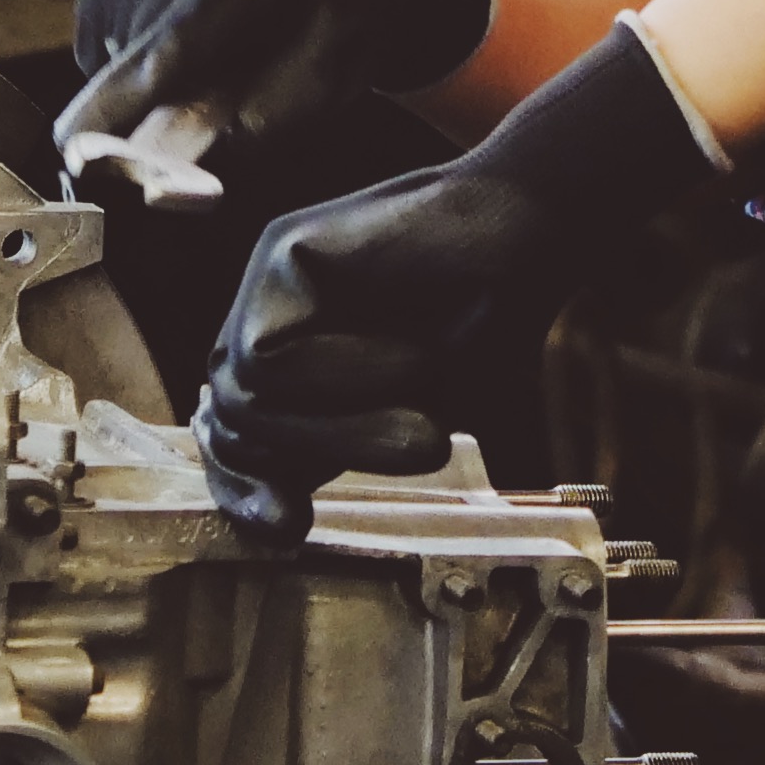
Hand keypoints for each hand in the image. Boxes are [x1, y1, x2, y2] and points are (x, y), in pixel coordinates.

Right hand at [57, 0, 494, 162]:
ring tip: (214, 57)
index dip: (121, 103)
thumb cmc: (339, 35)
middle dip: (145, 107)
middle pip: (131, 53)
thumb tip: (160, 186)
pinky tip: (185, 38)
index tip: (75, 153)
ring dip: (142, 79)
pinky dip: (129, 53)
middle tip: (216, 101)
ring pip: (106, 50)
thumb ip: (242, 135)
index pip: (172, 45)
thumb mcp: (319, 91)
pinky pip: (98, 31)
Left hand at [197, 159, 557, 531]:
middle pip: (230, 427)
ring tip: (425, 414)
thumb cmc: (487, 326)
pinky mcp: (281, 251)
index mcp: (294, 362)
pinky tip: (407, 352)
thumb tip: (272, 518)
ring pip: (243, 400)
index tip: (292, 530)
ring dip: (342, 425)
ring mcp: (269, 283)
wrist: (534, 234)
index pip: (234, 441)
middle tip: (419, 447)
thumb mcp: (407, 416)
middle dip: (310, 458)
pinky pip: (264, 356)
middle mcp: (270, 319)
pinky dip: (339, 376)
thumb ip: (339, 449)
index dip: (246, 493)